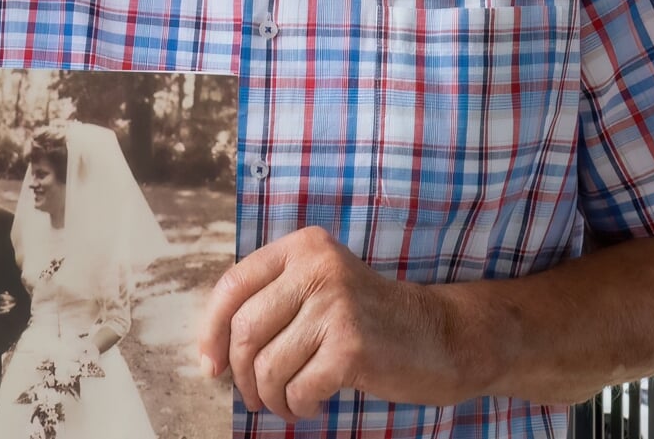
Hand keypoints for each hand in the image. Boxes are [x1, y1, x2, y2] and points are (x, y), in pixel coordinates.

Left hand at [197, 226, 476, 422]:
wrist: (443, 336)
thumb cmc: (370, 320)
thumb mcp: (320, 289)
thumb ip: (272, 302)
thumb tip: (213, 352)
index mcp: (303, 247)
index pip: (233, 286)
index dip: (211, 331)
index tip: (210, 366)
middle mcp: (317, 268)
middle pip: (245, 331)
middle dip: (242, 375)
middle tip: (253, 397)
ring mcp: (336, 305)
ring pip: (268, 366)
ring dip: (270, 397)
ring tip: (285, 404)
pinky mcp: (352, 346)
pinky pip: (298, 388)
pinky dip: (297, 406)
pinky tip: (309, 405)